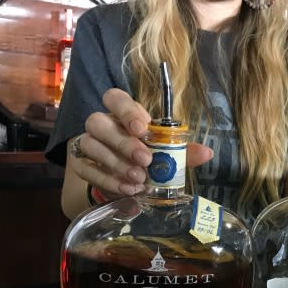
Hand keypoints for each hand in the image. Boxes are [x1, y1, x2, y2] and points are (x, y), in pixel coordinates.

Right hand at [70, 88, 213, 196]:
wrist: (124, 180)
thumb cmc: (146, 158)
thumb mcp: (167, 154)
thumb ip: (184, 152)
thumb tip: (207, 153)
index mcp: (122, 114)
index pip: (115, 98)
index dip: (127, 110)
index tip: (143, 128)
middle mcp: (102, 125)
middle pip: (98, 121)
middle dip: (123, 142)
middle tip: (145, 160)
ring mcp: (87, 143)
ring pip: (90, 144)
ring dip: (115, 163)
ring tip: (138, 179)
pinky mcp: (79, 164)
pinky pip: (85, 168)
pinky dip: (106, 179)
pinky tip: (127, 189)